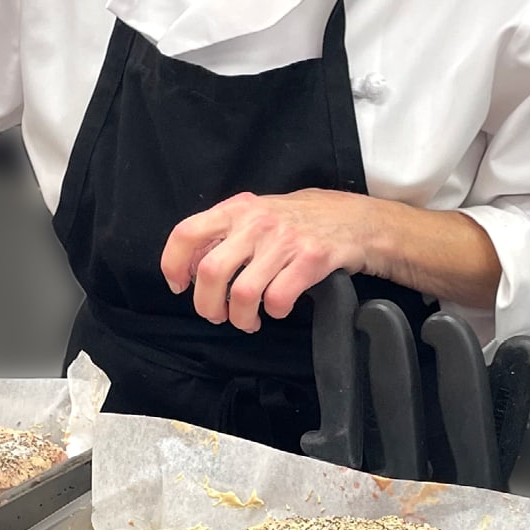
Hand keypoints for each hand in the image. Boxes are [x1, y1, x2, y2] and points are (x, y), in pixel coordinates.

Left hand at [159, 190, 385, 332]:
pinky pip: (278, 298)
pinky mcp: (311, 259)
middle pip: (210, 272)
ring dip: (240, 317)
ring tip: (247, 319)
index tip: (180, 286)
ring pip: (242, 293)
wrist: (355, 219)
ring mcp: (284, 240)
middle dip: (207, 305)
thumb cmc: (300, 220)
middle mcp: (257, 222)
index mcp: (237, 209)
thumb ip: (225, 231)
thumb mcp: (258, 212)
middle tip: (216, 314)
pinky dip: (274, 311)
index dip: (174, 265)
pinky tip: (277, 308)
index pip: (187, 233)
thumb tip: (189, 265)